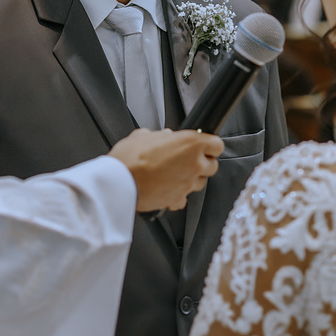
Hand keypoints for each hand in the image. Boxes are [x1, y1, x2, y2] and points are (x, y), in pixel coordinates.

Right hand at [108, 129, 223, 211]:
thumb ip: (159, 136)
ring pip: (200, 183)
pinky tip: (167, 189)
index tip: (204, 146)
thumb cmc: (129, 158)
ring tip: (175, 174)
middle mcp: (194, 164)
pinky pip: (185, 198)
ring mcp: (187, 184)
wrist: (119, 182)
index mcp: (190, 143)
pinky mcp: (178, 199)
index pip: (217, 144)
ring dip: (191, 179)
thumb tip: (164, 137)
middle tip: (187, 160)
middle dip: (202, 163)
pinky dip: (178, 195)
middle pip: (212, 165)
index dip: (210, 145)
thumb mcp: (143, 136)